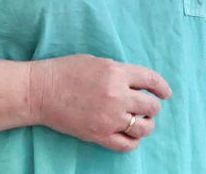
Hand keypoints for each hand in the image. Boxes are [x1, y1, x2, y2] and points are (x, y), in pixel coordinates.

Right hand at [29, 54, 171, 150]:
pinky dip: (133, 141)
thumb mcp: (96, 62)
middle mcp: (117, 95)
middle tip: (147, 107)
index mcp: (116, 73)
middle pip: (151, 105)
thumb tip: (135, 83)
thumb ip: (118, 72)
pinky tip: (130, 136)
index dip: (162, 87)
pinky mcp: (99, 135)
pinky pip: (127, 144)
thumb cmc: (64, 71)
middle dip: (152, 106)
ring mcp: (109, 118)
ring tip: (140, 121)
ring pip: (143, 127)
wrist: (40, 91)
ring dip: (146, 124)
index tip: (165, 93)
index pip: (151, 80)